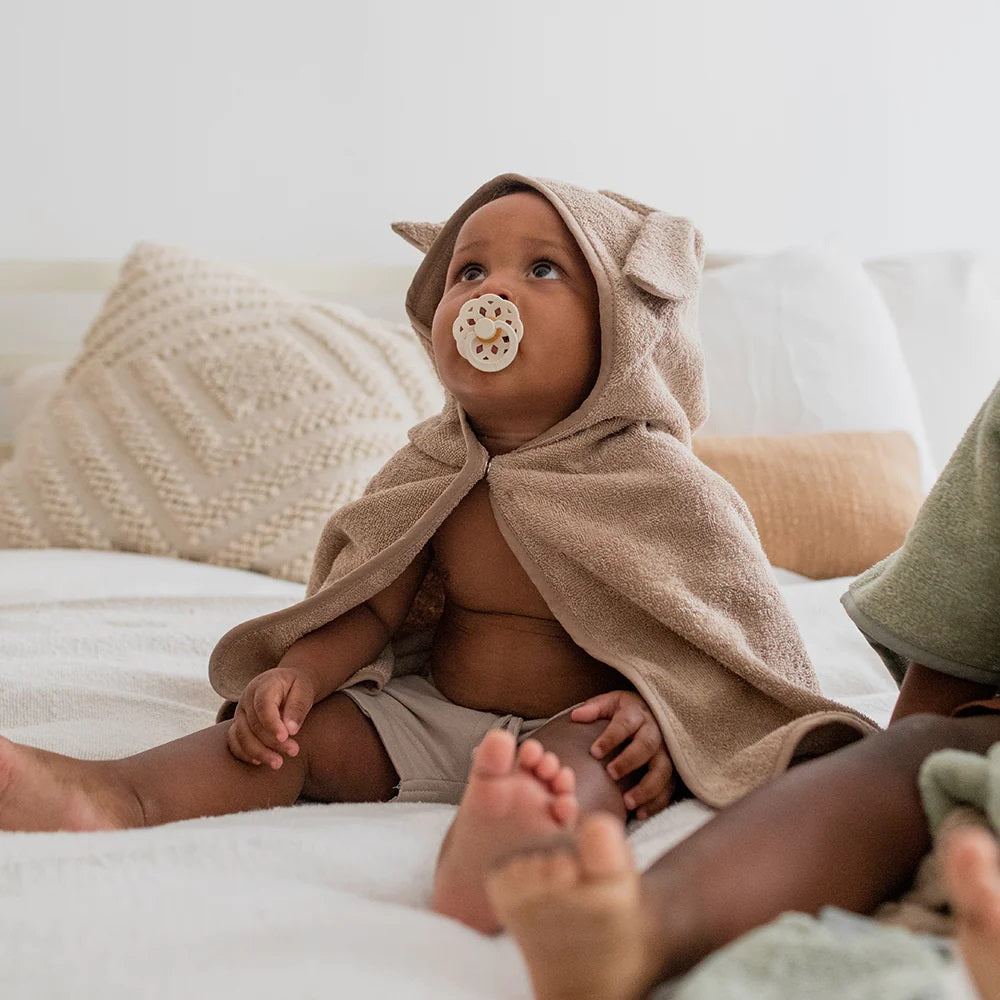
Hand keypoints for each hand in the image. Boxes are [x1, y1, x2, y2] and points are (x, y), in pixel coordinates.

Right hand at [226, 667, 316, 768]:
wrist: (287, 683)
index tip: (285, 737)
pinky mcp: (238, 725)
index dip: (272, 723)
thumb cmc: (297, 687)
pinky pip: (234, 742)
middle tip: (294, 751)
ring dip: (259, 752)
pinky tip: (260, 762)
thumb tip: (291, 730)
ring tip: (278, 763)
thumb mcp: (304, 690)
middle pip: (253, 724)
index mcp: (263, 685)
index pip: (263, 706)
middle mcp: (247, 699)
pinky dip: (244, 753)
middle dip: (272, 742)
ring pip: (242, 736)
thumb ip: (297, 707)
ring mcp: (240, 713)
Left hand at [571, 690, 673, 819]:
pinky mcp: (674, 769)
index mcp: (637, 714)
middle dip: (629, 761)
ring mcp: (667, 751)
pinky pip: (669, 787)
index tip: (594, 752)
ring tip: (627, 802)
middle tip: (611, 774)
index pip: (624, 724)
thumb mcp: (611, 702)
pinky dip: (657, 803)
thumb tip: (576, 716)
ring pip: (662, 770)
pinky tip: (640, 813)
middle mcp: (655, 731)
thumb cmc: (628, 710)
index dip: (610, 738)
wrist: (657, 712)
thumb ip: (595, 708)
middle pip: (646, 746)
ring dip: (646, 788)